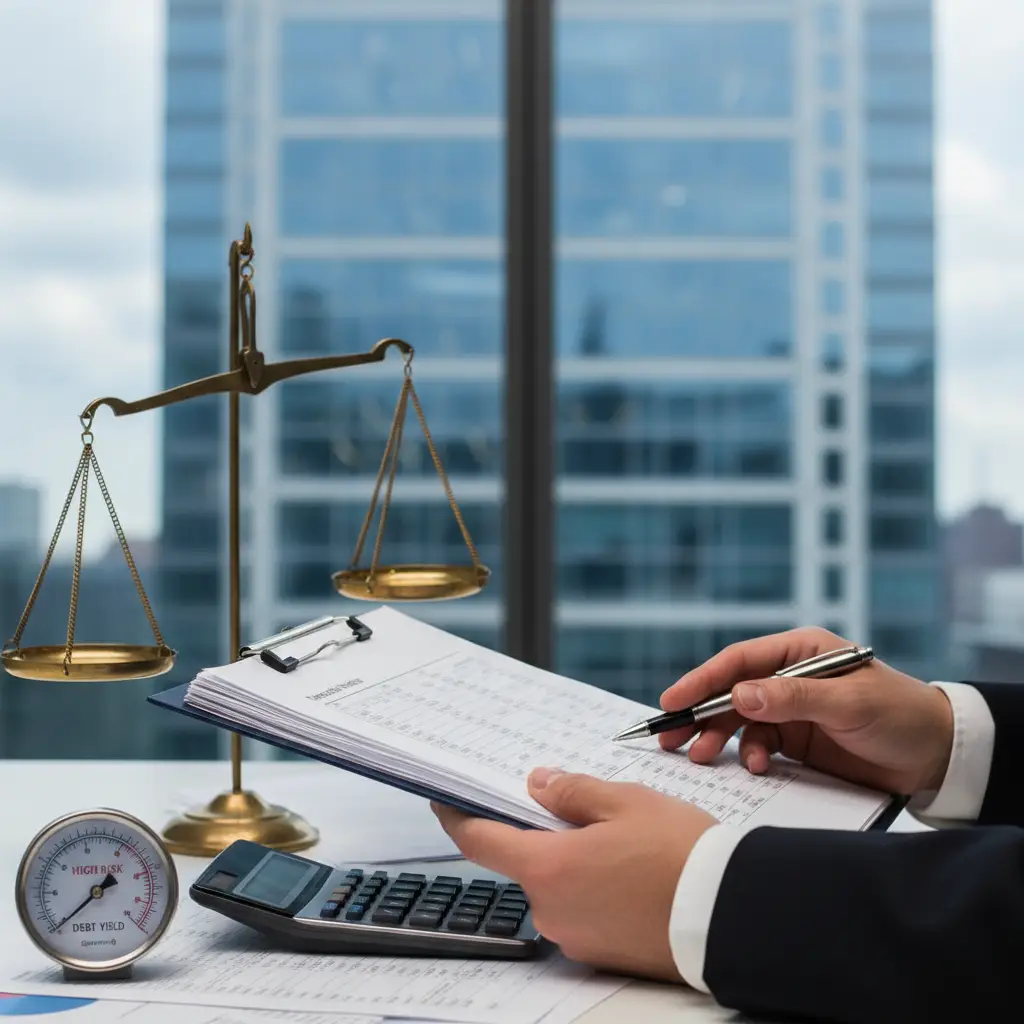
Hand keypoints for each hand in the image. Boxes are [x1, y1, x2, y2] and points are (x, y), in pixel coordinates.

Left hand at [432, 768, 715, 980]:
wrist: (730, 914)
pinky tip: (628, 872)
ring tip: (620, 840)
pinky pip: (581, 911)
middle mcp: (551, 910)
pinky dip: (592, 889)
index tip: (445, 801)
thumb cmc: (679, 853)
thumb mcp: (624, 802)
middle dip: (542, 834)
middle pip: (526, 863)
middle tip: (579, 809)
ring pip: (556, 887)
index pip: (479, 841)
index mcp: (547, 867)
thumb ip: (572, 792)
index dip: (457, 817)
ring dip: (572, 862)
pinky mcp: (601, 954)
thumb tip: (537, 786)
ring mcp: (575, 937)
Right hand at [659, 626, 954, 795]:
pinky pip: (760, 746)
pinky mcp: (797, 740)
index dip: (703, 679)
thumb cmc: (901, 715)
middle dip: (699, 712)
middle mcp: (789, 676)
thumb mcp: (850, 703)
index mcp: (801, 651)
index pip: (740, 661)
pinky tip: (757, 770)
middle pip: (731, 691)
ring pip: (739, 721)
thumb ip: (793, 698)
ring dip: (720, 739)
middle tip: (669, 737)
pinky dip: (751, 757)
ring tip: (702, 758)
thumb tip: (739, 695)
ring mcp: (791, 710)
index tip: (674, 700)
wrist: (939, 757)